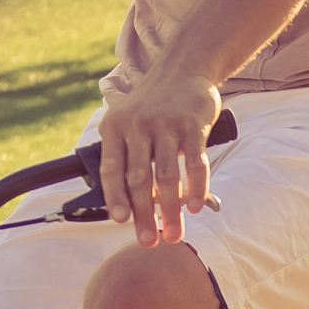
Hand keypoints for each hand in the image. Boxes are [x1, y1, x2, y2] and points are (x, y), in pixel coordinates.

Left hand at [93, 72, 224, 245]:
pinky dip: (195, 187)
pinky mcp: (193, 124)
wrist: (183, 68)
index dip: (115, 197)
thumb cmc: (153, 104)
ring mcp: (166, 124)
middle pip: (139, 179)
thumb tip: (127, 203)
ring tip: (175, 233)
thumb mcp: (128, 121)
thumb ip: (125, 156)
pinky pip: (195, 162)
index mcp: (116, 127)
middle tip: (149, 241)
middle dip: (144, 215)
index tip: (121, 221)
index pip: (112, 168)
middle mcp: (138, 125)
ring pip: (167, 175)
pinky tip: (195, 206)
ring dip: (171, 210)